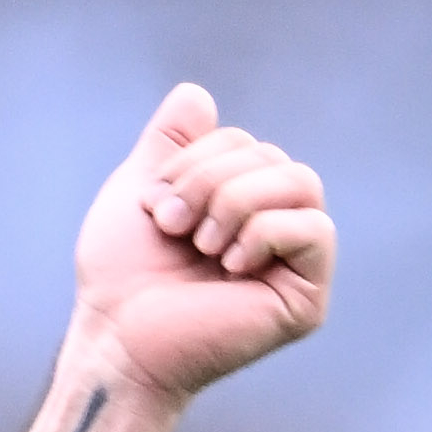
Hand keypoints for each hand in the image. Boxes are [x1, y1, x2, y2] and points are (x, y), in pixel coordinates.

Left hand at [72, 83, 336, 405]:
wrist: (115, 337)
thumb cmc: (122, 276)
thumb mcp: (141, 191)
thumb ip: (169, 145)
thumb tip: (196, 94)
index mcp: (240, 203)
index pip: (245, 142)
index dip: (195, 159)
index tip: (154, 205)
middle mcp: (274, 228)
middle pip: (274, 156)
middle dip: (211, 180)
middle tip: (171, 225)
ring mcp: (295, 262)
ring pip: (301, 182)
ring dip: (235, 201)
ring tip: (200, 244)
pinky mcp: (306, 296)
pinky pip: (315, 228)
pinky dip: (265, 232)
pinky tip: (229, 263)